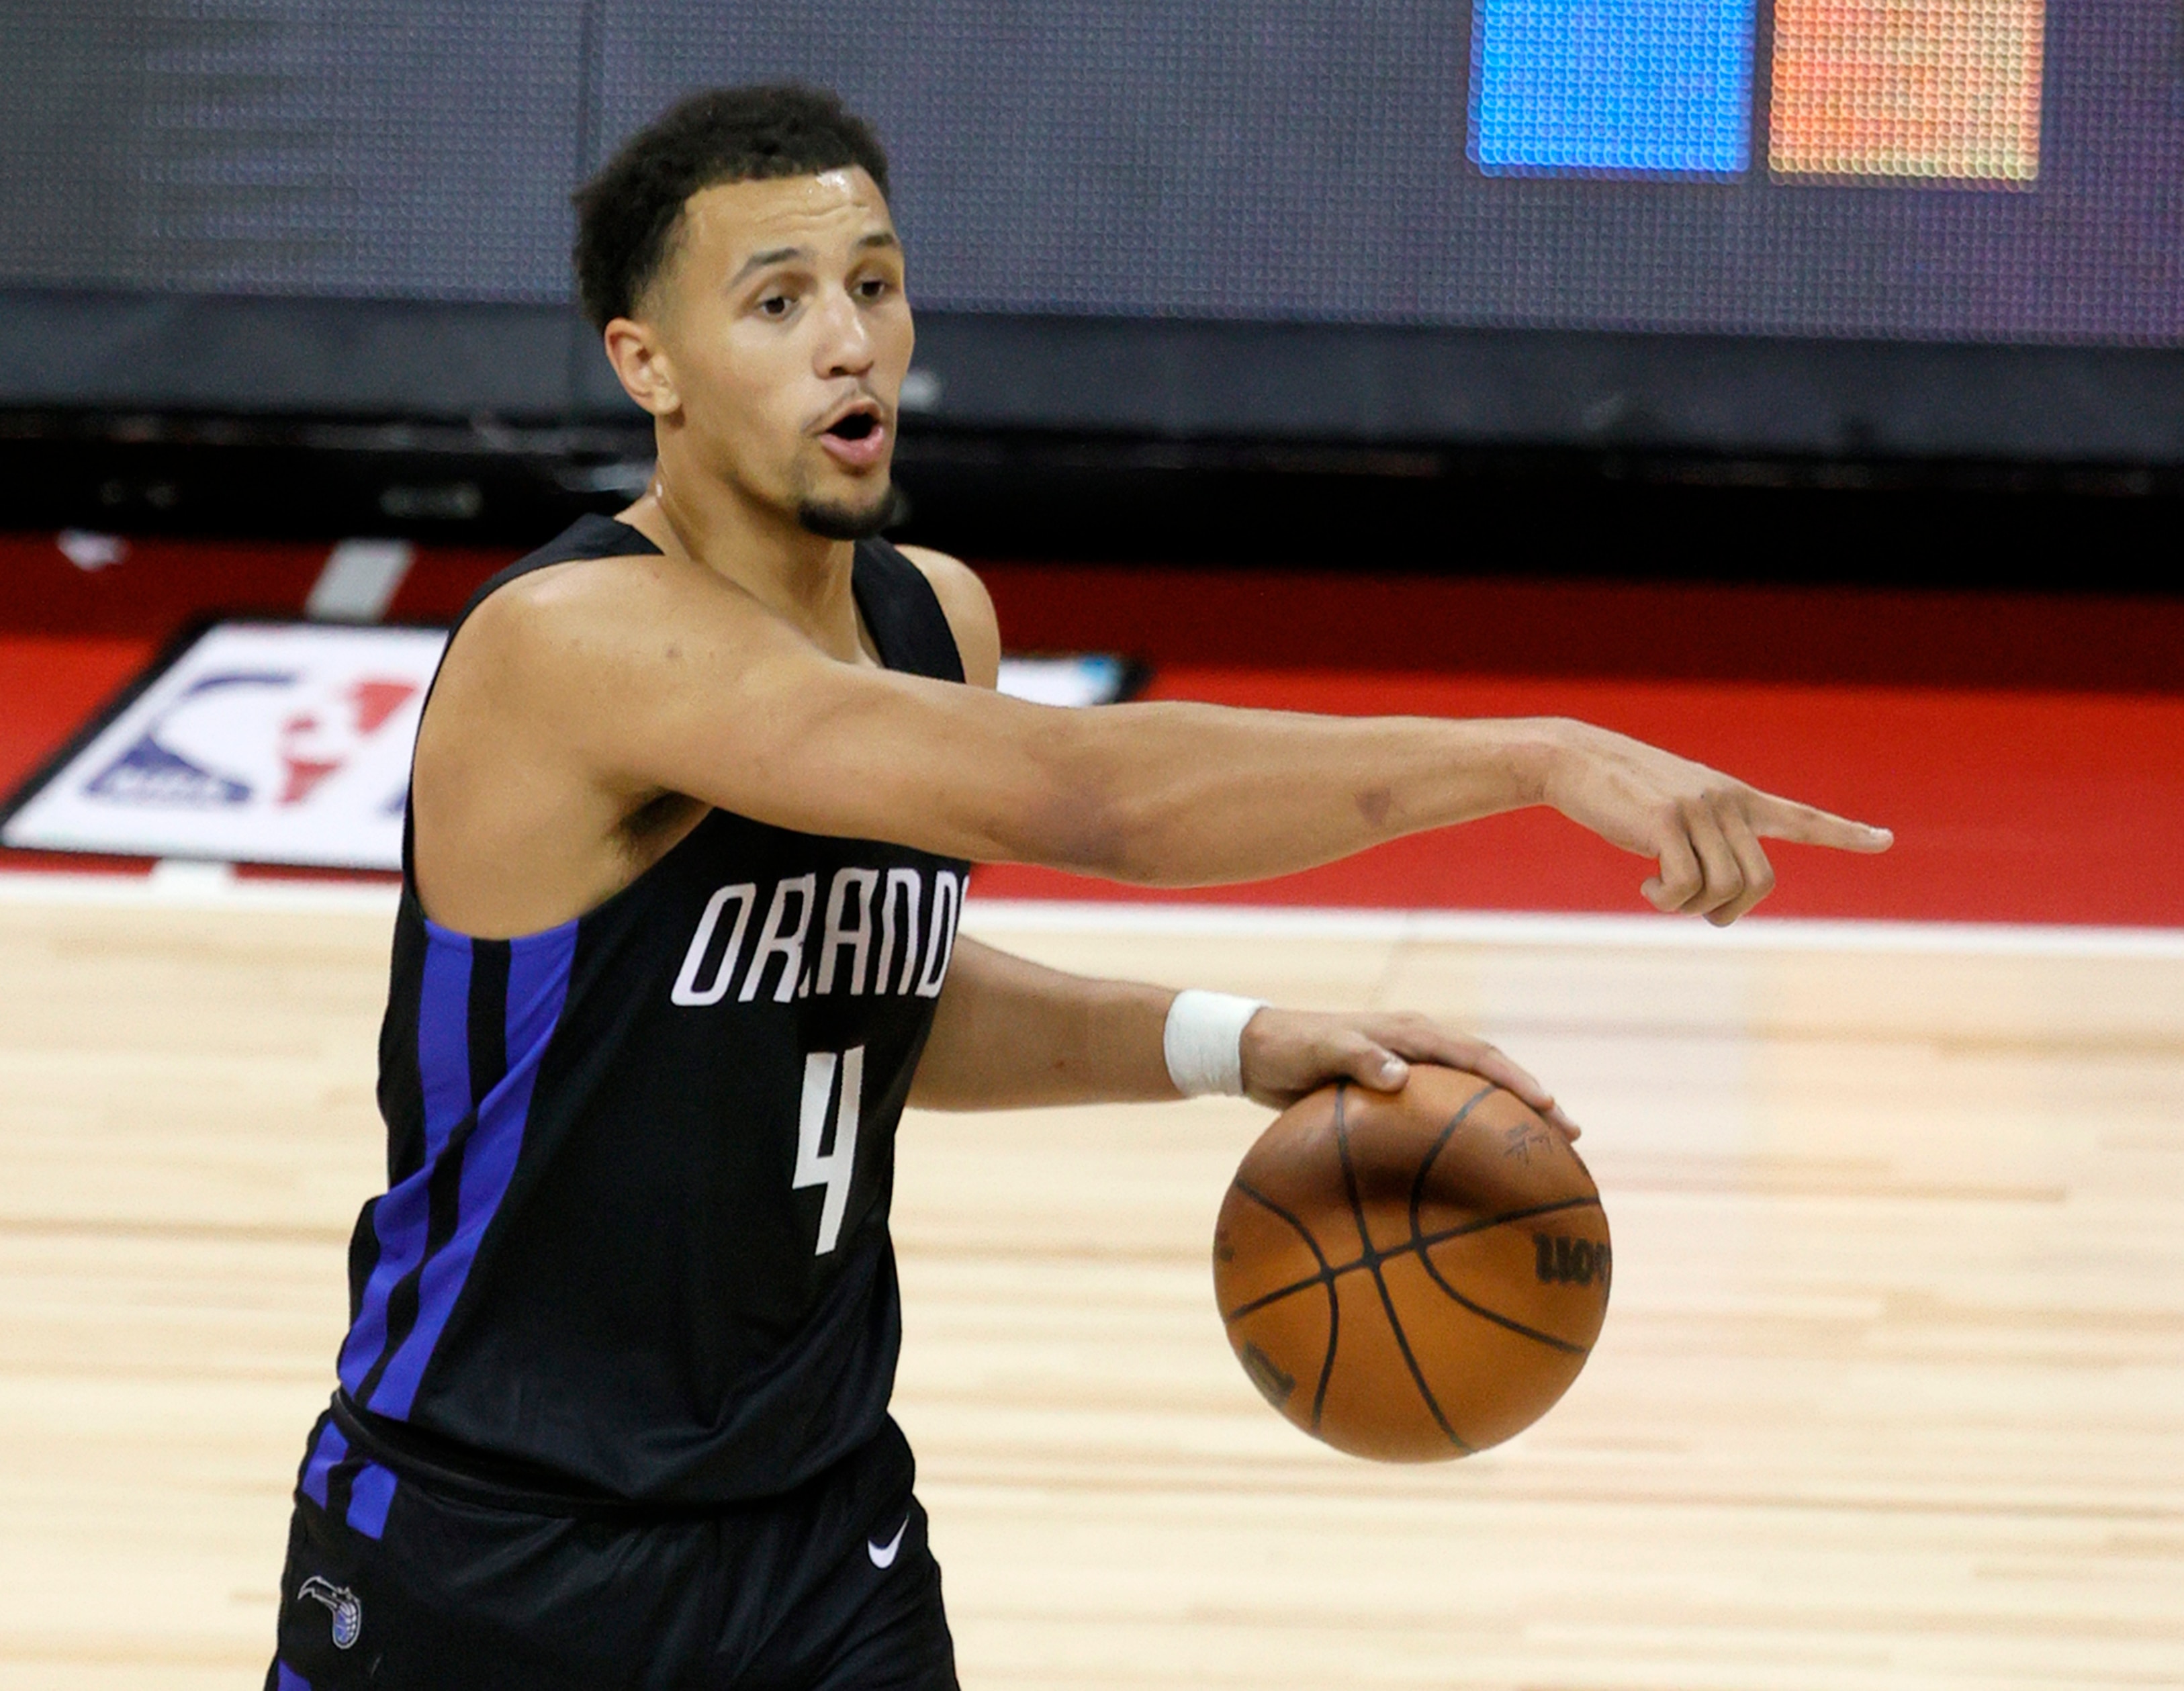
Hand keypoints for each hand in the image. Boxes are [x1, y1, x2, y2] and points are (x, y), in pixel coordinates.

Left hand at [1237, 1008, 1578, 1138]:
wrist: (1255, 1051)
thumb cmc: (1287, 1051)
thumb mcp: (1319, 1051)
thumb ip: (1356, 1056)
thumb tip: (1400, 1075)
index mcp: (1410, 1033)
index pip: (1477, 1056)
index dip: (1516, 1082)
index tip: (1551, 1109)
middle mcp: (1418, 1046)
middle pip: (1490, 1072)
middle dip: (1533, 1100)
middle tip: (1570, 1137)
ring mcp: (1410, 1066)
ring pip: (1472, 1090)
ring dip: (1507, 1116)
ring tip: (1541, 1154)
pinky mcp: (1395, 1086)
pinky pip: (1443, 1108)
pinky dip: (1468, 1128)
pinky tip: (1475, 1166)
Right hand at [1540, 721, 1891, 924]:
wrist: (1576, 761)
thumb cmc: (1622, 794)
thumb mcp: (1674, 811)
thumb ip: (1705, 839)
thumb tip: (1717, 893)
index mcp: (1736, 798)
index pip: (1802, 818)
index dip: (1844, 833)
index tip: (1885, 841)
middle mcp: (1727, 802)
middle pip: (1760, 881)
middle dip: (1731, 911)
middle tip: (1698, 912)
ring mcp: (1698, 810)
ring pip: (1724, 888)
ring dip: (1691, 906)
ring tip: (1659, 889)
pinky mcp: (1666, 822)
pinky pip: (1686, 886)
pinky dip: (1667, 899)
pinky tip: (1646, 883)